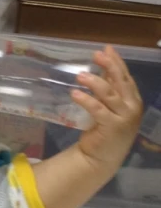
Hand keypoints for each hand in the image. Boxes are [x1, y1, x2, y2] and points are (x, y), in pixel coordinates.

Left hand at [73, 46, 142, 170]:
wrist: (101, 158)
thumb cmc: (104, 130)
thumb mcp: (108, 107)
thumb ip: (108, 89)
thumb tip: (101, 66)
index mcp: (133, 100)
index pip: (126, 77)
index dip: (117, 62)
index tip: (106, 49)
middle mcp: (132, 107)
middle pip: (121, 82)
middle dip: (109, 66)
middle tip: (95, 55)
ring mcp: (124, 117)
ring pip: (110, 94)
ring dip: (95, 82)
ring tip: (80, 75)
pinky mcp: (112, 127)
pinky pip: (98, 109)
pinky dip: (86, 100)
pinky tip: (74, 94)